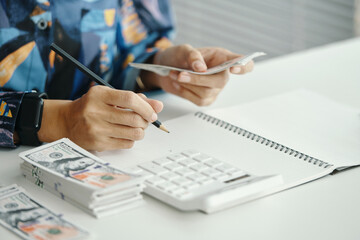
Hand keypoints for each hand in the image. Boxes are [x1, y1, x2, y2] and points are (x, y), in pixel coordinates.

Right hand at [37, 86, 162, 150]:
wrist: (67, 122)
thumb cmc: (92, 107)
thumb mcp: (110, 97)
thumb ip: (135, 99)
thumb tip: (159, 106)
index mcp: (99, 95)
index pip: (129, 99)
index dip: (146, 107)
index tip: (152, 113)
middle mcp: (95, 111)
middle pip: (134, 118)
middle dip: (146, 121)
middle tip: (145, 121)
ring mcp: (96, 129)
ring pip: (133, 133)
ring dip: (141, 131)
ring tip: (136, 128)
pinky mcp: (98, 143)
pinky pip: (127, 144)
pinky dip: (131, 140)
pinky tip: (125, 134)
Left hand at [142, 44, 253, 105]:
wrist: (167, 68)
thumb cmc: (179, 57)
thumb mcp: (184, 50)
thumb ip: (193, 56)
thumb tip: (201, 68)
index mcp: (223, 58)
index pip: (244, 63)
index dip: (244, 67)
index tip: (233, 69)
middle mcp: (223, 74)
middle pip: (220, 81)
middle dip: (198, 79)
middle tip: (180, 74)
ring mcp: (216, 89)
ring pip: (207, 92)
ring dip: (187, 84)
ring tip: (174, 74)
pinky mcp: (206, 99)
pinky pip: (198, 100)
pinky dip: (185, 92)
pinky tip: (178, 83)